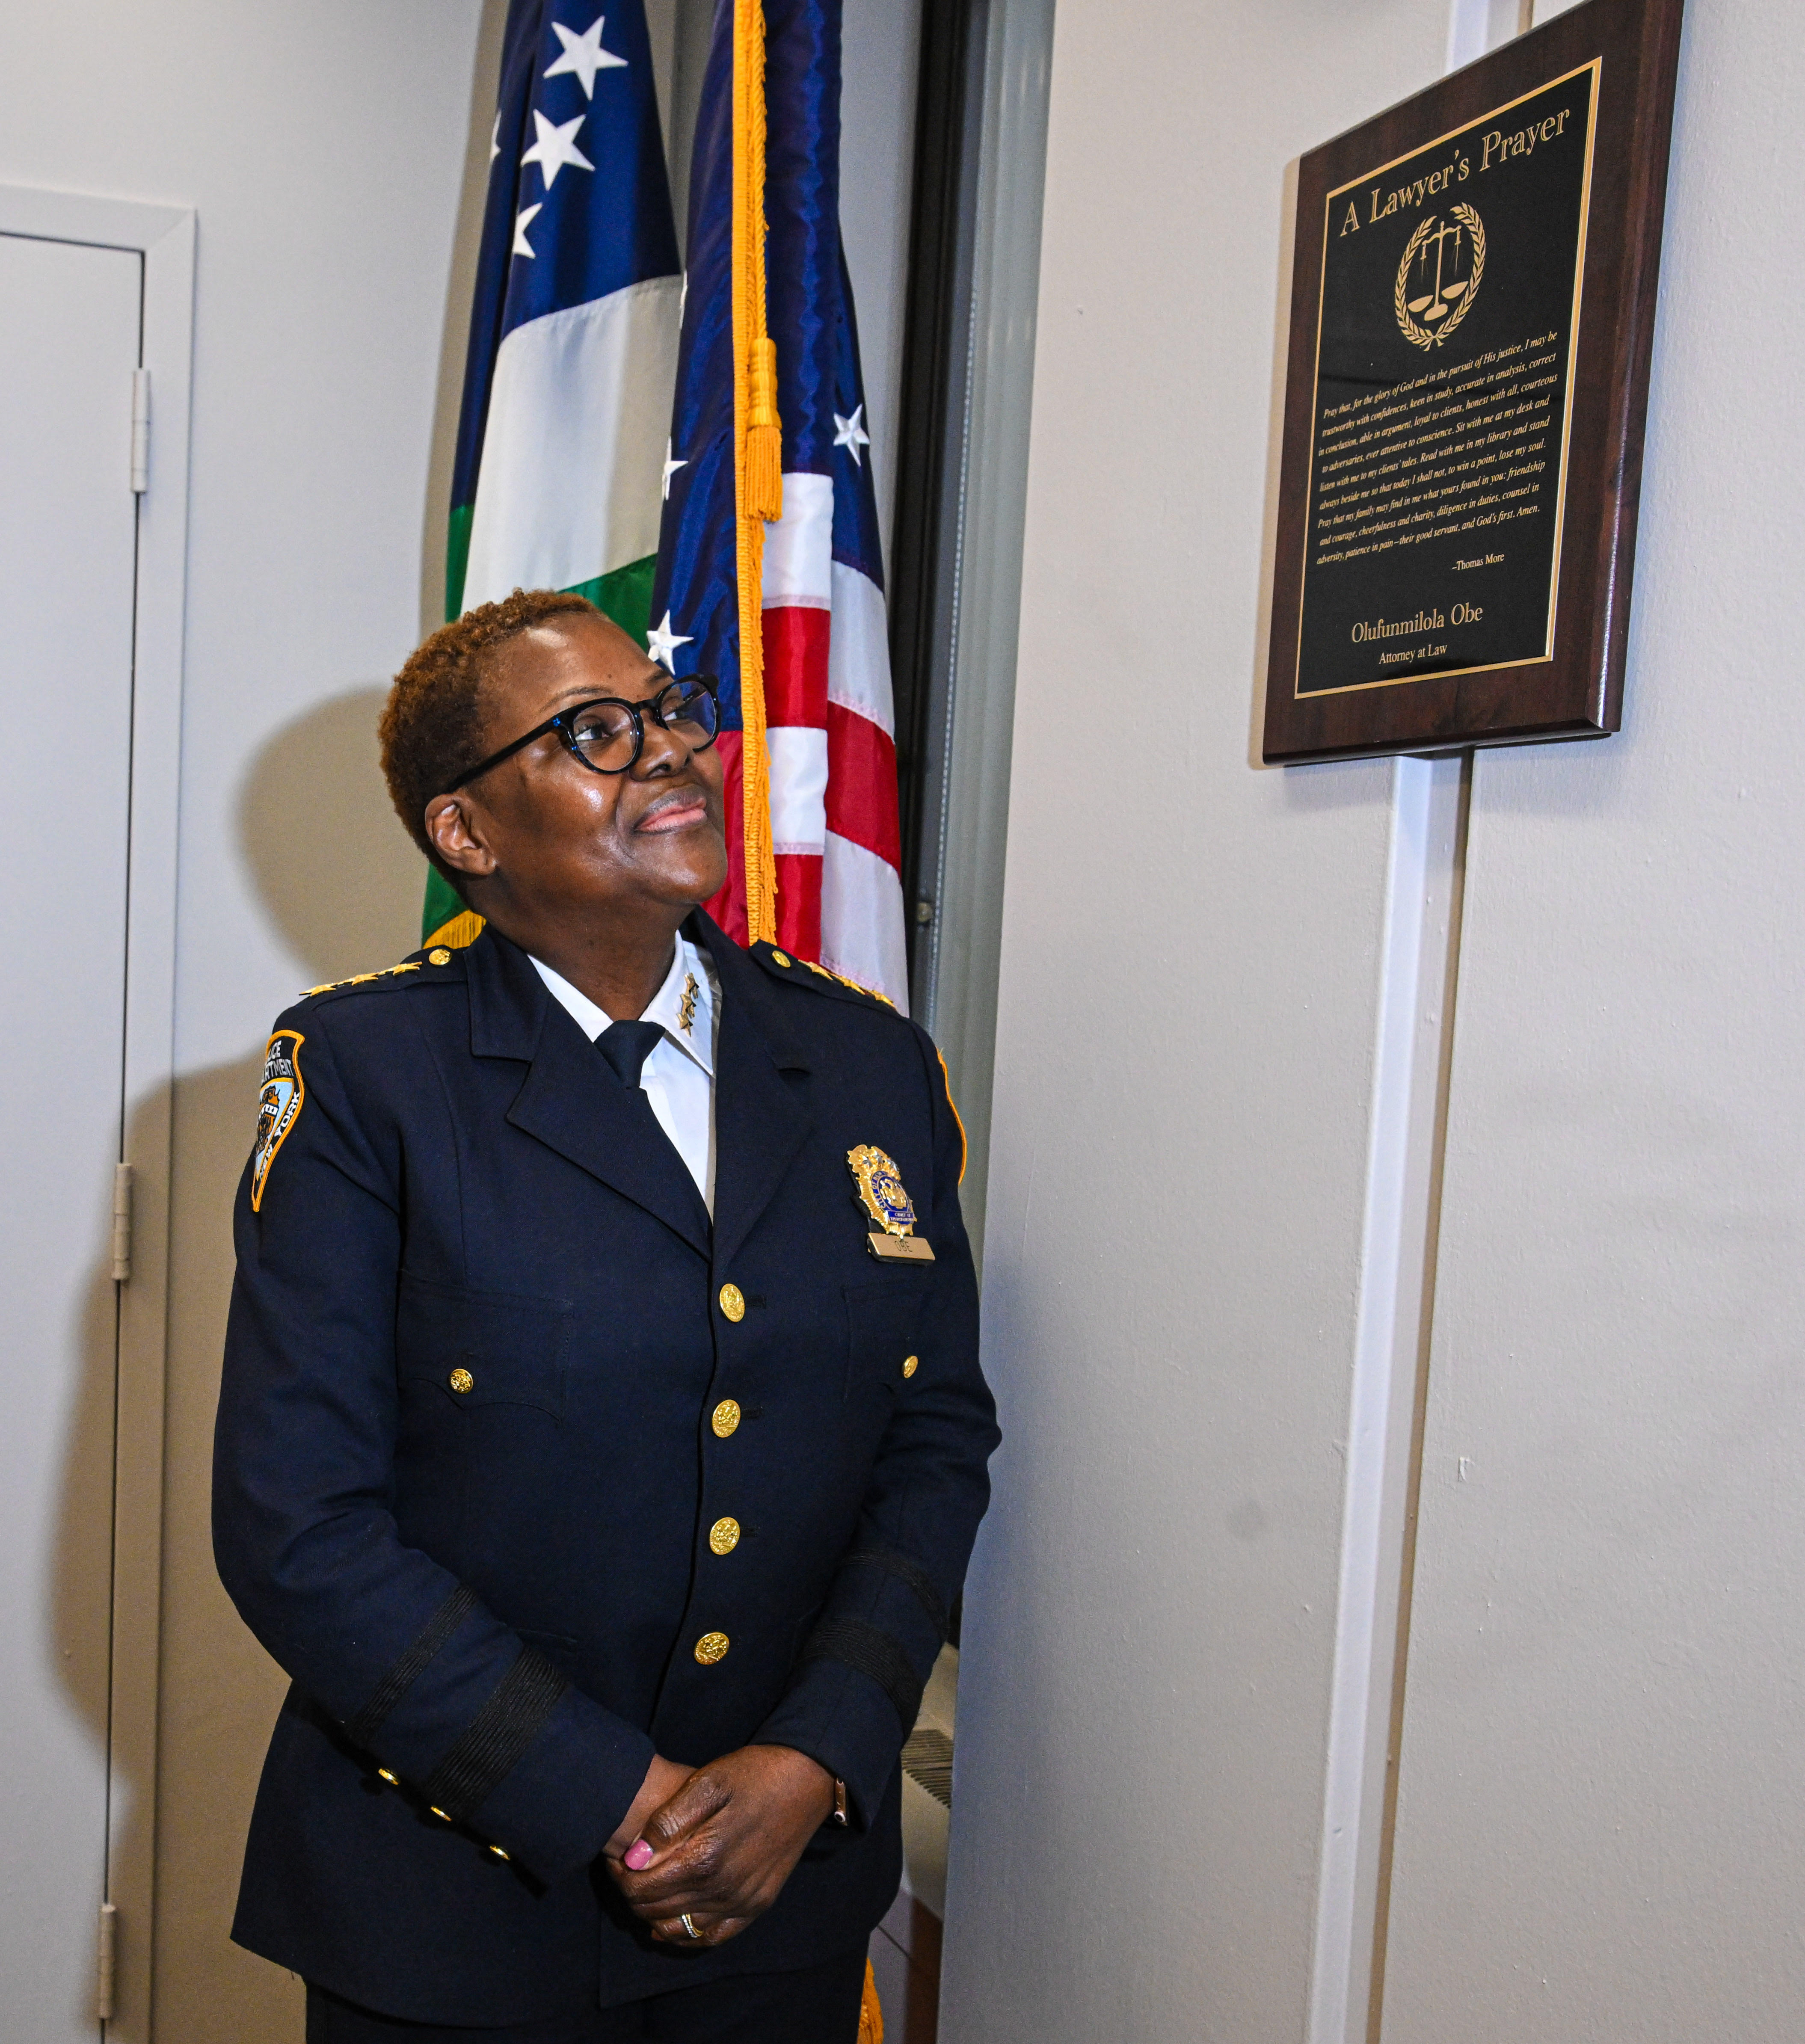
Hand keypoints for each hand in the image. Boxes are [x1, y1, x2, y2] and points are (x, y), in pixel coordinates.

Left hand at [607, 1743, 835, 1946]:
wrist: (805, 1780)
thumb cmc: (751, 1774)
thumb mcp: (707, 1782)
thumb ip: (668, 1820)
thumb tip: (633, 1857)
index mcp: (706, 1858)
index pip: (642, 1888)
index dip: (620, 1876)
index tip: (616, 1857)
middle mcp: (724, 1890)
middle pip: (657, 1910)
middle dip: (633, 1894)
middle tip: (626, 1870)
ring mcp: (743, 1902)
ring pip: (681, 1929)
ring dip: (655, 1914)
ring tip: (646, 1889)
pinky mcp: (758, 1906)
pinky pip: (713, 1936)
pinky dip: (687, 1934)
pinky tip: (673, 1921)